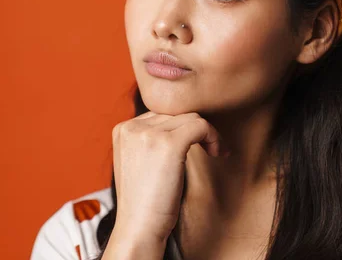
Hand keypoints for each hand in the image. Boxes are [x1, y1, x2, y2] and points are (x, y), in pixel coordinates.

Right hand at [110, 111, 229, 242]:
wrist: (139, 228)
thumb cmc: (145, 201)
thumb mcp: (140, 162)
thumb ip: (151, 140)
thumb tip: (183, 125)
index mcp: (123, 129)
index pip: (163, 114)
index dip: (183, 128)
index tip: (197, 145)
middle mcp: (132, 127)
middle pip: (178, 114)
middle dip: (197, 130)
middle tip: (212, 149)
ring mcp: (148, 134)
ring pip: (191, 117)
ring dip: (208, 133)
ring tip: (216, 152)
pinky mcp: (168, 144)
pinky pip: (201, 125)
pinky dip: (214, 136)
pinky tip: (218, 153)